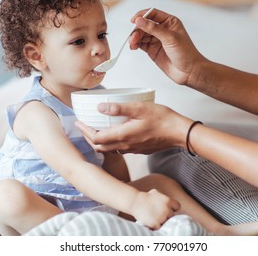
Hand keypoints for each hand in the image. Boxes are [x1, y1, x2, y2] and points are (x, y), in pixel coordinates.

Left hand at [75, 102, 192, 153]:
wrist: (178, 133)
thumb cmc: (162, 119)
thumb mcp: (140, 108)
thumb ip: (119, 108)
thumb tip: (100, 107)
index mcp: (123, 135)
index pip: (96, 138)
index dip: (85, 131)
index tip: (79, 122)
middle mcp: (125, 145)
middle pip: (99, 147)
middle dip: (88, 137)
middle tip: (83, 126)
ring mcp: (132, 149)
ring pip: (109, 149)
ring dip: (98, 141)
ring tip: (95, 129)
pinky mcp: (138, 149)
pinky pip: (119, 149)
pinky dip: (110, 143)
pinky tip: (113, 133)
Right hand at [129, 8, 207, 85]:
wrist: (189, 71)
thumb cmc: (186, 53)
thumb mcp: (170, 38)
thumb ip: (154, 29)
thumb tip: (139, 20)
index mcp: (170, 22)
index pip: (153, 14)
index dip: (142, 15)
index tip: (134, 20)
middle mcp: (163, 29)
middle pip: (145, 25)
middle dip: (138, 30)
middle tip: (134, 37)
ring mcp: (157, 40)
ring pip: (142, 35)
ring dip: (135, 38)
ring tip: (132, 43)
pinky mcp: (153, 50)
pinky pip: (141, 44)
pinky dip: (136, 44)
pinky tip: (133, 46)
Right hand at [131, 189, 180, 229]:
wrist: (134, 202)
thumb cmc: (145, 197)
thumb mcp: (156, 192)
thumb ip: (164, 197)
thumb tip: (170, 203)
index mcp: (168, 200)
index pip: (177, 207)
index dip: (172, 208)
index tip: (168, 209)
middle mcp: (166, 209)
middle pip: (171, 215)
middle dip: (166, 215)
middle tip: (159, 214)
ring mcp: (162, 217)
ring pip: (166, 222)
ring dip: (161, 221)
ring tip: (154, 217)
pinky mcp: (155, 224)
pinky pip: (159, 227)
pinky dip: (156, 225)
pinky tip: (151, 221)